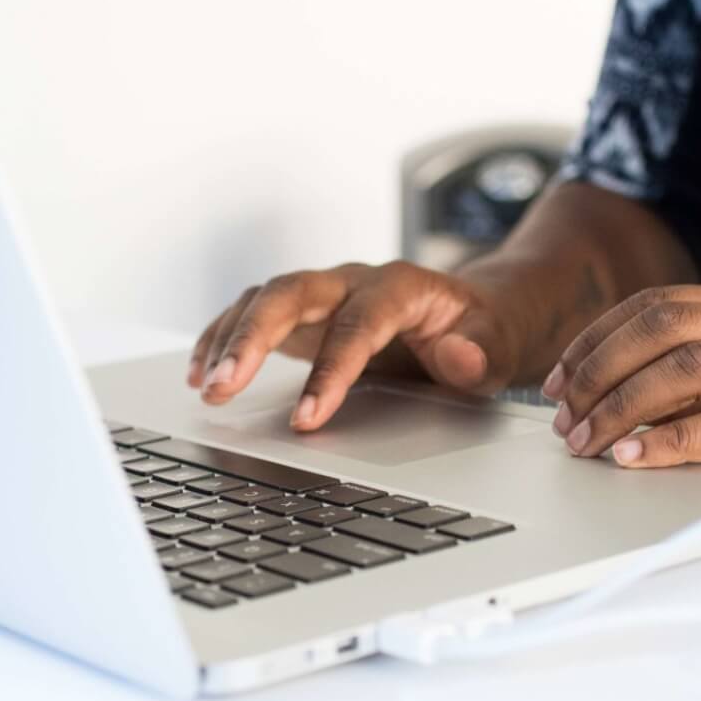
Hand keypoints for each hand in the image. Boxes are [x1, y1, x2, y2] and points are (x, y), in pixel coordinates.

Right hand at [189, 262, 523, 430]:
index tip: (306, 419)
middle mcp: (354, 281)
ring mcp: (324, 294)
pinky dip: (222, 338)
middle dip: (252, 338)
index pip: (358, 324)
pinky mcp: (304, 313)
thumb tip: (458, 355)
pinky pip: (252, 313)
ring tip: (206, 387)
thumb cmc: (484, 330)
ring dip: (228, 339)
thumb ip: (482, 350)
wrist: (476, 310)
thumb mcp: (500, 344)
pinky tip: (200, 373)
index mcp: (401, 287)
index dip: (330, 370)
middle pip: (291, 293)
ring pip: (263, 299)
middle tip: (223, 387)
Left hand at [541, 285, 700, 506]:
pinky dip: (672, 441)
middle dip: (597, 369)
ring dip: (621, 405)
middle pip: (662, 325)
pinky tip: (636, 456)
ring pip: (687, 368)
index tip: (558, 376)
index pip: (660, 303)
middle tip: (562, 415)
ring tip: (587, 440)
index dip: (598, 337)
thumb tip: (624, 400)